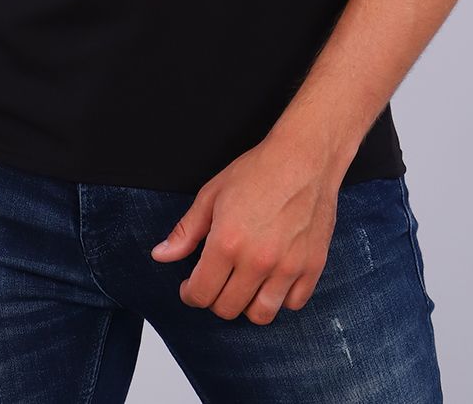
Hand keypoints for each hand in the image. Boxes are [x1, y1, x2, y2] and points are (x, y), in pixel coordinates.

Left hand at [150, 135, 340, 324]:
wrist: (305, 157)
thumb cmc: (259, 171)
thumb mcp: (212, 194)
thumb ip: (186, 231)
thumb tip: (160, 255)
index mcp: (227, 242)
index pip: (201, 294)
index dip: (190, 293)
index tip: (191, 287)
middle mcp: (257, 260)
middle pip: (227, 309)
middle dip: (215, 298)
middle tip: (217, 281)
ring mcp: (288, 266)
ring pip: (260, 315)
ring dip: (247, 305)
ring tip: (244, 284)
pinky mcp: (312, 267)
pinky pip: (293, 304)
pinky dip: (280, 298)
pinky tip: (272, 279)